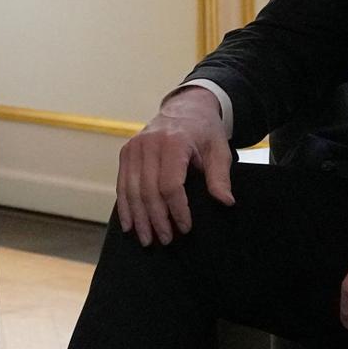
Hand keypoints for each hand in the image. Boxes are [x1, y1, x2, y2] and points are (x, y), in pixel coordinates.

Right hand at [115, 87, 235, 245]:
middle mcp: (149, 144)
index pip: (170, 184)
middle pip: (148, 190)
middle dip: (157, 219)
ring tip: (147, 239)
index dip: (177, 209)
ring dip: (139, 218)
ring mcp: (134, 147)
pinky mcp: (126, 152)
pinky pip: (122, 184)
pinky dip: (125, 207)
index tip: (185, 228)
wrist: (186, 108)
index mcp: (173, 142)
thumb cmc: (204, 131)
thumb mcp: (219, 150)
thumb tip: (225, 202)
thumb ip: (220, 176)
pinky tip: (129, 225)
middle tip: (166, 240)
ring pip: (132, 190)